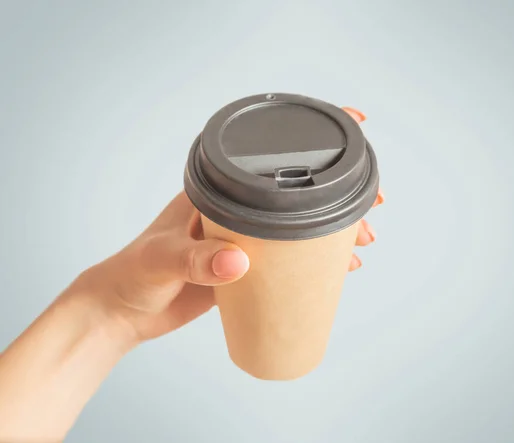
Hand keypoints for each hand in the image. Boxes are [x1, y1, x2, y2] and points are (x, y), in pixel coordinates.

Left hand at [72, 107, 383, 342]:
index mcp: (215, 190)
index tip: (352, 125)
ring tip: (362, 242)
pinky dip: (316, 262)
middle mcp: (234, 209)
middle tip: (371, 207)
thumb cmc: (133, 275)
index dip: (310, 139)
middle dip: (337, 195)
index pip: (266, 157)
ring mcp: (243, 238)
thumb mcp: (161, 260)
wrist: (122, 313)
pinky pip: (288, 260)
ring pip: (298, 226)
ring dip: (334, 231)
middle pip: (295, 193)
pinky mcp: (246, 268)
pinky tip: (339, 269)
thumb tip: (239, 261)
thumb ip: (196, 260)